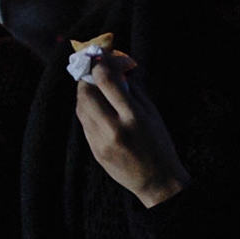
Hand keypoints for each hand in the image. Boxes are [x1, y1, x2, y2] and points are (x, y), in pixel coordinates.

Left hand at [75, 60, 188, 207]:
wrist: (157, 180)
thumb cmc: (159, 143)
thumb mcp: (152, 113)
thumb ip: (132, 89)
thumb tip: (115, 67)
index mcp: (133, 117)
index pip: (106, 81)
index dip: (100, 64)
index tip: (102, 57)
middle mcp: (114, 129)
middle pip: (86, 94)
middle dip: (87, 79)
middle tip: (95, 73)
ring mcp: (101, 142)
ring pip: (80, 108)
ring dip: (85, 93)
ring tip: (96, 89)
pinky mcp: (95, 151)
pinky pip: (84, 123)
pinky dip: (87, 110)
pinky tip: (98, 108)